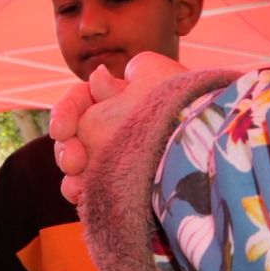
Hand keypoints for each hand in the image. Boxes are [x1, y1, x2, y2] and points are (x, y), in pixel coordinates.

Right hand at [50, 52, 185, 202]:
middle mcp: (117, 127)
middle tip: (73, 162)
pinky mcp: (122, 185)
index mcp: (122, 98)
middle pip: (73, 134)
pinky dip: (82, 190)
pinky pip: (91, 187)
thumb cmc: (180, 106)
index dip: (66, 112)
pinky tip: (79, 195)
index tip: (62, 130)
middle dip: (66, 147)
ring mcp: (119, 157)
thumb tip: (100, 75)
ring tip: (75, 186)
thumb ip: (114, 80)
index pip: (80, 100)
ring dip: (71, 171)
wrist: (206, 147)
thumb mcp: (150, 75)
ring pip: (77, 163)